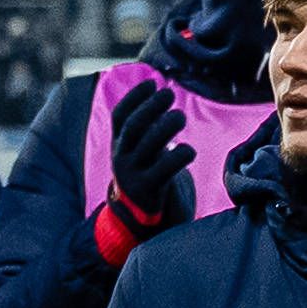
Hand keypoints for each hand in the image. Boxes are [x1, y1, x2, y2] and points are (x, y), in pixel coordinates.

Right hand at [100, 80, 193, 256]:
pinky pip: (165, 168)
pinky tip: (187, 151)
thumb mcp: (144, 154)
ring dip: (165, 125)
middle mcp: (122, 159)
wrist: (140, 225)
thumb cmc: (150, 180)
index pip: (120, 117)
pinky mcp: (150, 192)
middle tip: (170, 93)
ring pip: (148, 144)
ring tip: (179, 117)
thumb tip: (163, 95)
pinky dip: (180, 154)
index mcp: (121, 147)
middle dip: (151, 106)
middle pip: (133, 127)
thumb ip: (149, 131)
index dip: (134, 98)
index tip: (152, 82)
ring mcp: (134, 176)